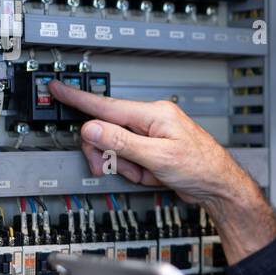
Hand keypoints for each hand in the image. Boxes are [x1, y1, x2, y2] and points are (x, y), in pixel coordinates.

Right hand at [48, 80, 275, 259]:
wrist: (219, 187)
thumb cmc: (201, 168)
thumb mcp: (158, 157)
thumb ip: (121, 142)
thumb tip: (92, 128)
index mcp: (153, 113)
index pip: (106, 105)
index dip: (77, 98)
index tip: (56, 88)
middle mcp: (151, 120)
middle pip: (106, 131)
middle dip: (110, 155)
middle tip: (119, 168)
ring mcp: (151, 135)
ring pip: (116, 149)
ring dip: (127, 168)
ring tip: (148, 174)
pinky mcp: (152, 149)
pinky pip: (129, 159)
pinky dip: (137, 172)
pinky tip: (153, 176)